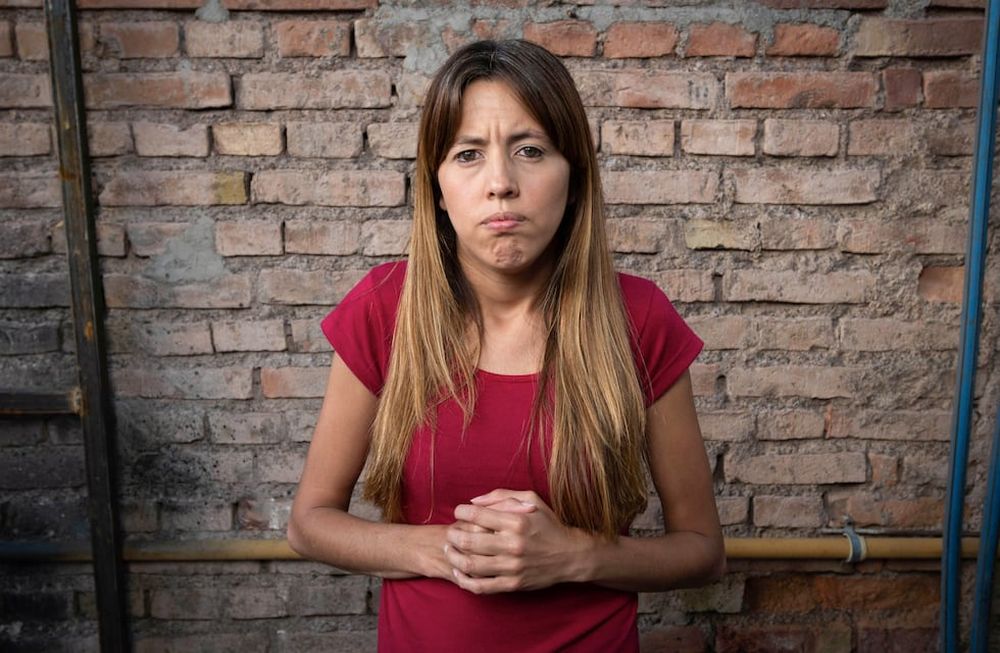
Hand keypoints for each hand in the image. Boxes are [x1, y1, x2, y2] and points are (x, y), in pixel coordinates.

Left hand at [444, 489, 593, 593]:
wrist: (570, 555)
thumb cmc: (548, 525)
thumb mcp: (530, 500)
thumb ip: (501, 496)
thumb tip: (473, 500)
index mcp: (516, 522)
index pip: (478, 515)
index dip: (461, 512)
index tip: (458, 512)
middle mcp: (513, 544)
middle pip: (469, 541)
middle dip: (453, 535)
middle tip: (451, 531)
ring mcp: (512, 567)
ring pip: (471, 565)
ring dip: (454, 556)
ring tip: (449, 549)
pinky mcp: (513, 584)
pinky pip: (482, 586)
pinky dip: (465, 580)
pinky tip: (458, 571)